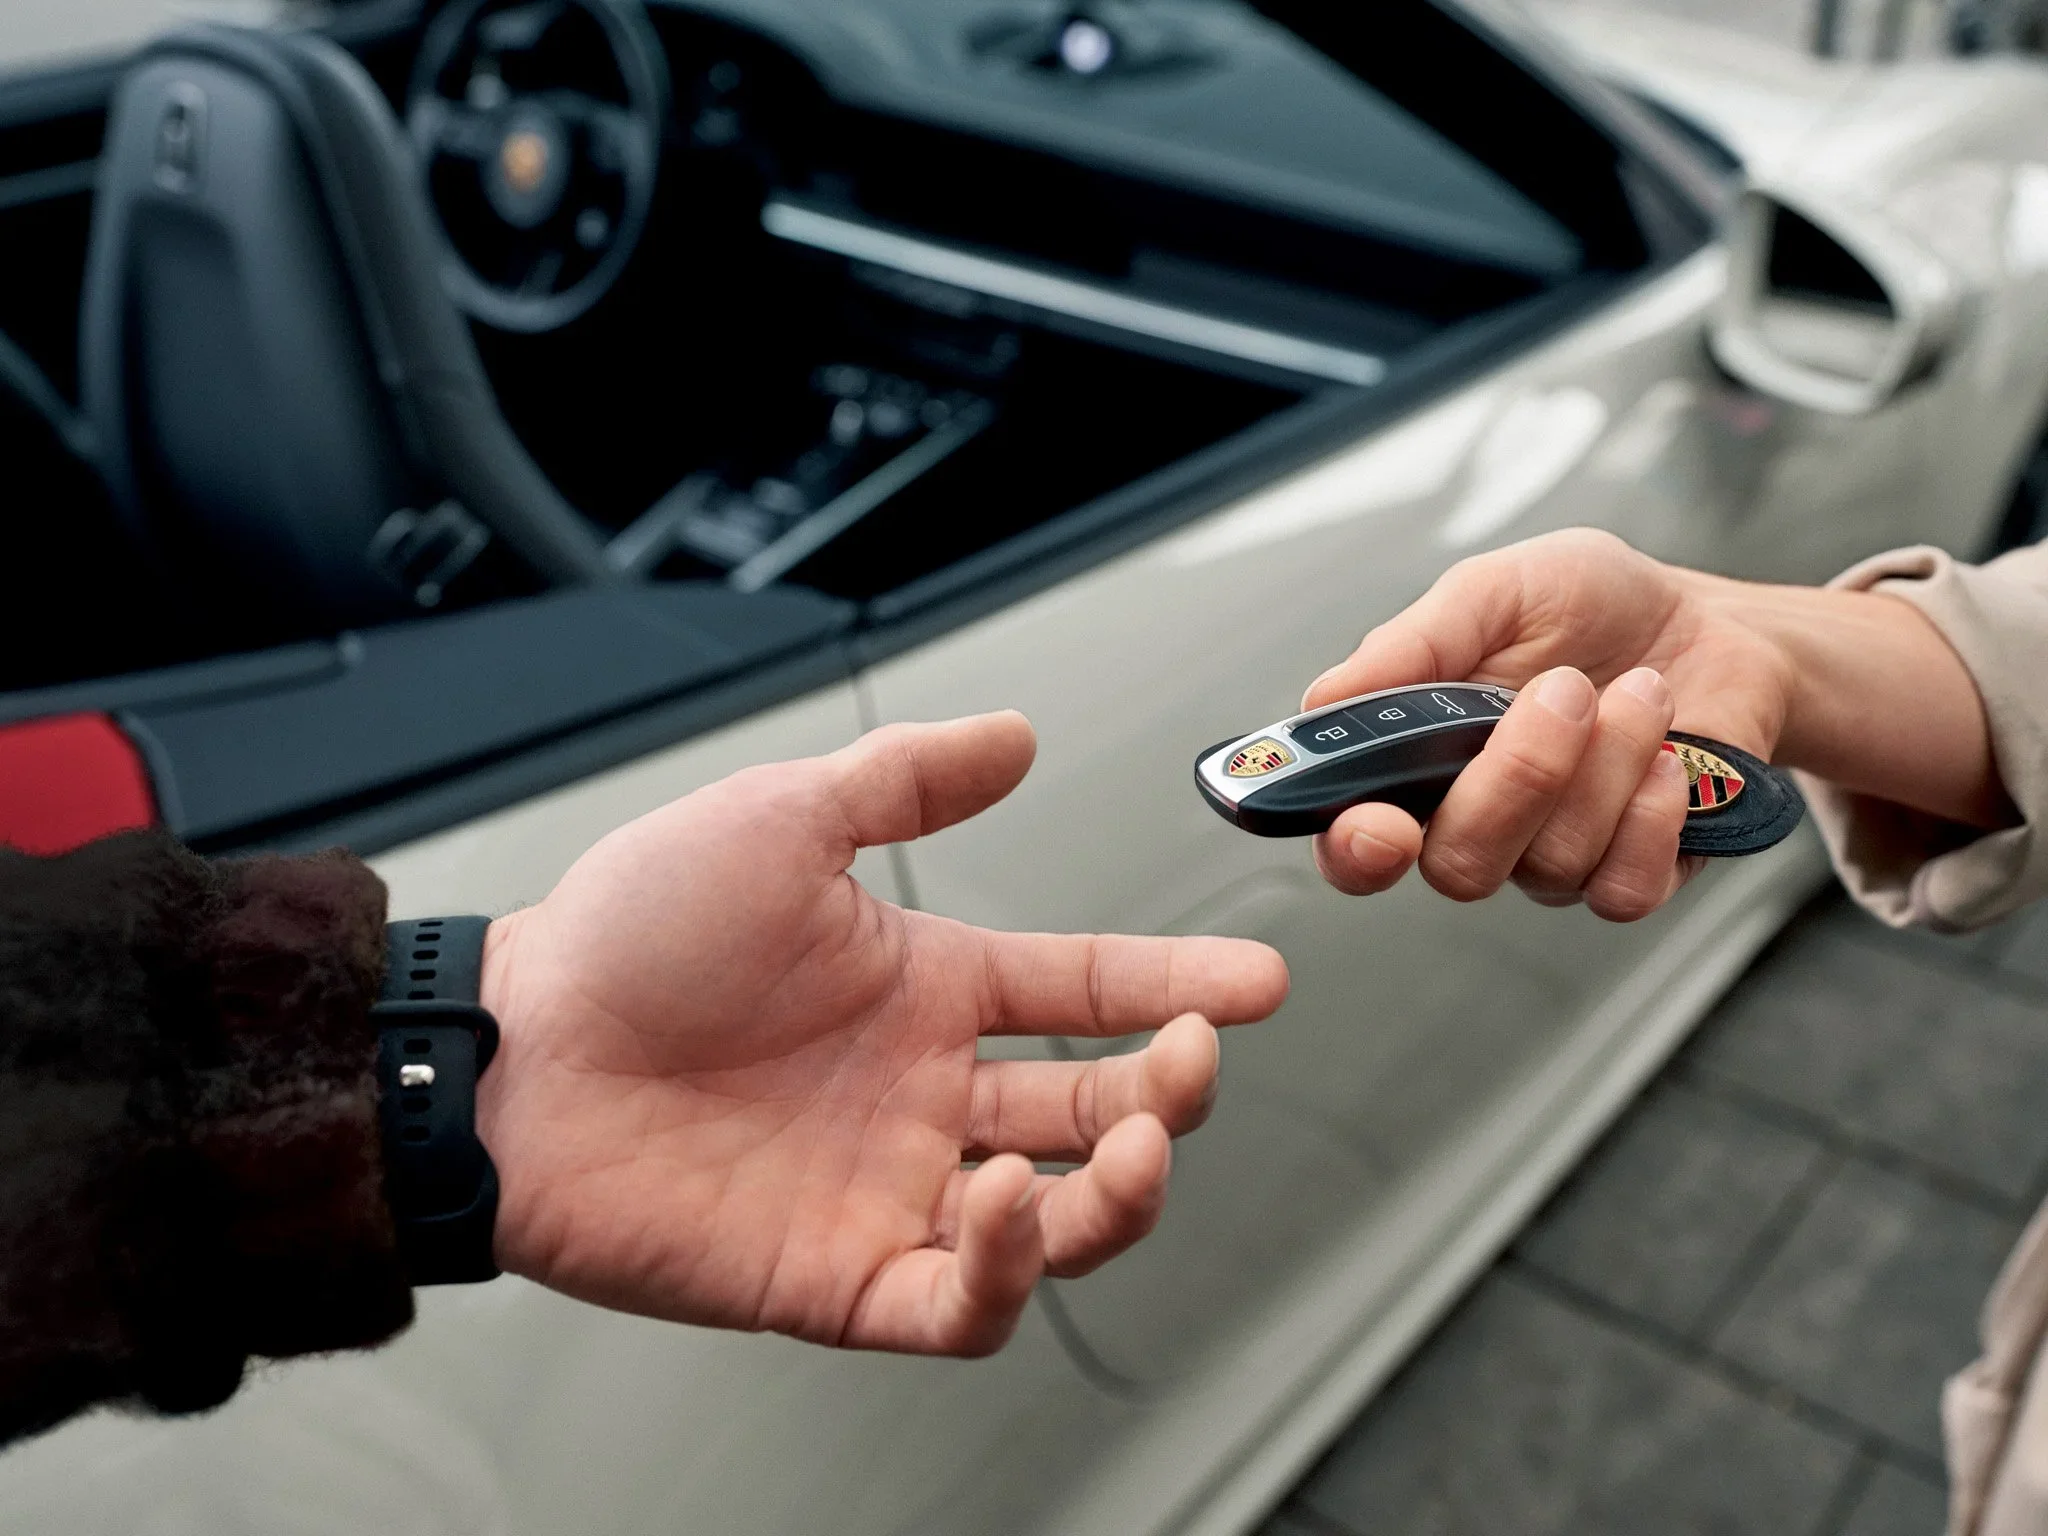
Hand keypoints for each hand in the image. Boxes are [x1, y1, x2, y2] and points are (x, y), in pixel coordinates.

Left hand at [474, 713, 1288, 1355]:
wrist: (509, 1056)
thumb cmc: (626, 935)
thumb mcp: (780, 821)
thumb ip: (905, 781)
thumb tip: (1016, 734)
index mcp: (922, 987)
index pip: (1083, 991)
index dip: (1175, 984)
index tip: (1256, 978)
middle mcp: (919, 1092)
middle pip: (1094, 1109)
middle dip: (1169, 1089)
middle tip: (1198, 1059)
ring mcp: (886, 1187)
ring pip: (1055, 1220)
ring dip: (1118, 1191)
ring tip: (1132, 1142)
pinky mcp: (838, 1277)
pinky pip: (961, 1299)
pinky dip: (1007, 1268)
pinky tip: (1004, 1199)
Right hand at [1301, 528, 2006, 920]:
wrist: (1714, 627)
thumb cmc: (1593, 607)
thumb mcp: (1495, 592)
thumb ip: (1412, 645)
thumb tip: (1324, 702)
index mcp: (1415, 762)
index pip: (1354, 842)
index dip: (1356, 850)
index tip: (1381, 824)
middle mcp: (1473, 824)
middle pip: (1458, 863)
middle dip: (1519, 776)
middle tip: (1566, 690)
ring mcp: (1549, 859)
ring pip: (1552, 865)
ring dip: (1609, 762)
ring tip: (1640, 691)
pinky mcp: (1630, 875)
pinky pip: (1623, 889)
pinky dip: (1655, 814)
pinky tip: (1671, 756)